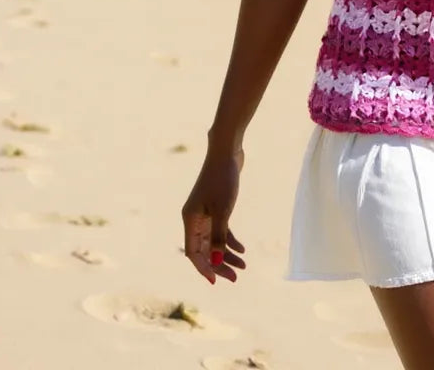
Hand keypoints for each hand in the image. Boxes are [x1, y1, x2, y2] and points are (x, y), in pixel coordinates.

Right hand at [181, 147, 246, 282]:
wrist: (227, 151)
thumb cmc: (223, 179)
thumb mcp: (223, 210)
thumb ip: (219, 237)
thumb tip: (217, 262)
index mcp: (190, 220)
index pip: (193, 253)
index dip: (204, 268)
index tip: (216, 282)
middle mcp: (194, 218)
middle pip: (204, 250)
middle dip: (218, 265)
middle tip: (235, 278)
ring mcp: (205, 212)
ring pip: (214, 241)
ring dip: (226, 254)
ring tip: (243, 266)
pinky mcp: (216, 206)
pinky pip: (221, 230)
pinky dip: (230, 240)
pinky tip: (242, 249)